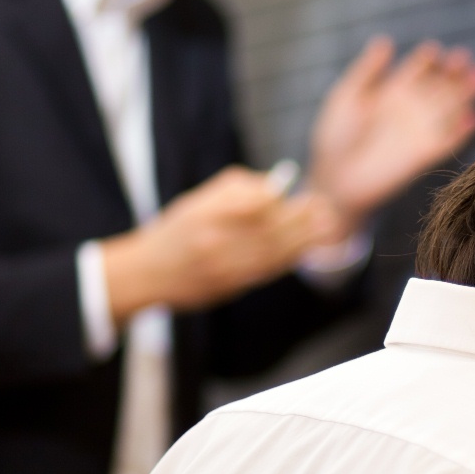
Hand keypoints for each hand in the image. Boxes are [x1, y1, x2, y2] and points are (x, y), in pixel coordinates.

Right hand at [99, 166, 341, 319]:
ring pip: (271, 253)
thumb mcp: (199, 200)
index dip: (285, 202)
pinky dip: (288, 260)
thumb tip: (277, 186)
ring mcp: (222, 268)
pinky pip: (265, 271)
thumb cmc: (177, 229)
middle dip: (302, 221)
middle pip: (269, 230)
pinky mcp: (228, 287)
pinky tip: (305, 250)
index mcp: (206, 215)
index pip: (254, 206)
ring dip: (303, 241)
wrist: (147, 274)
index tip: (307, 195)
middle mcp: (214, 242)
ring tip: (327, 228)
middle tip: (326, 210)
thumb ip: (238, 189)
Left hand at [309, 36, 474, 227]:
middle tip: (466, 58)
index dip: (428, 60)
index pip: (418, 70)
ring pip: (449, 108)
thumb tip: (386, 41)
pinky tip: (473, 117)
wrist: (335, 178)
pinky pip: (448, 141)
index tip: (434, 50)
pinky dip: (461, 131)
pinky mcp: (423, 155)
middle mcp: (411, 109)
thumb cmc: (335, 136)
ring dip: (465, 93)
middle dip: (455, 72)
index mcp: (393, 92)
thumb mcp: (346, 96)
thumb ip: (366, 70)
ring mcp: (419, 131)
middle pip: (439, 85)